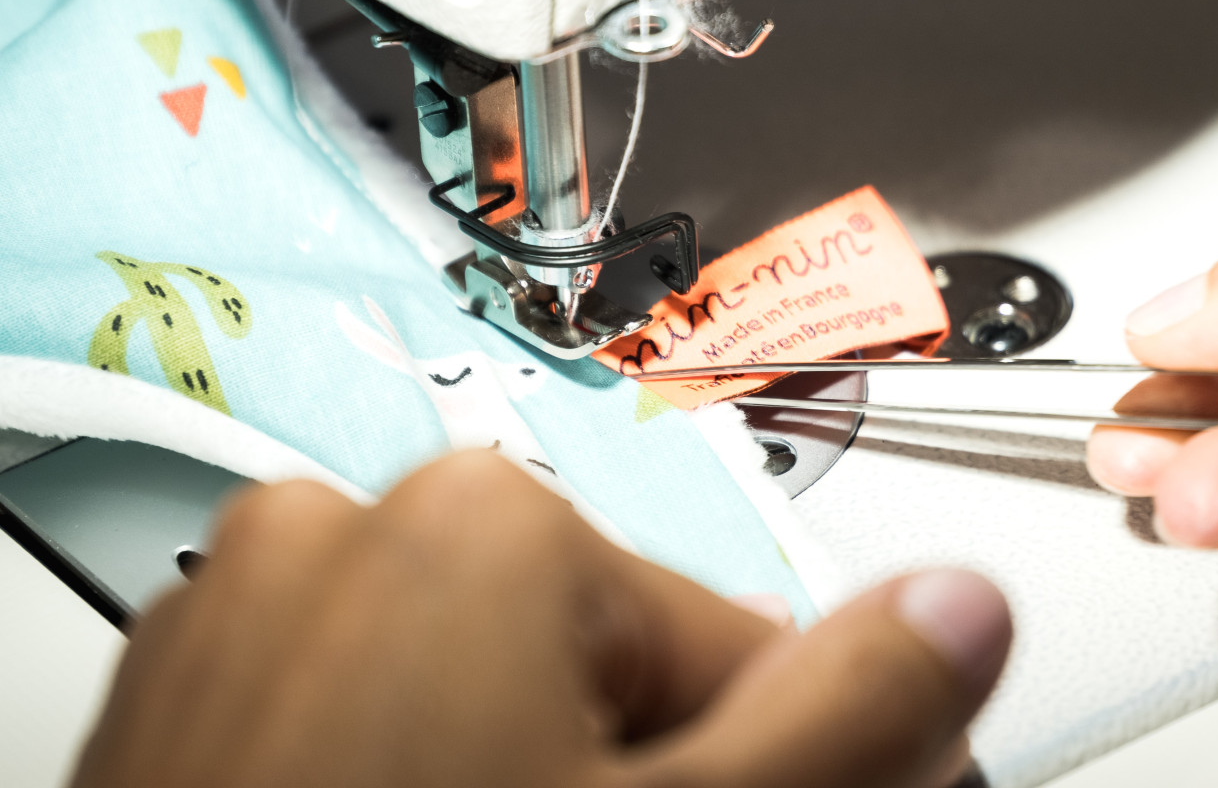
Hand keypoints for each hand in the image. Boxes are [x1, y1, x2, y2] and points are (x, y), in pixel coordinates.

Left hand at [72, 450, 1010, 787]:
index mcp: (483, 526)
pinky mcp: (185, 693)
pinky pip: (361, 707)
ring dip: (523, 764)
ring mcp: (243, 611)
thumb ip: (847, 716)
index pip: (724, 629)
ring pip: (478, 683)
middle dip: (636, 758)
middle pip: (591, 655)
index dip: (767, 752)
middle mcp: (343, 530)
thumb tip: (961, 609)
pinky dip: (407, 768)